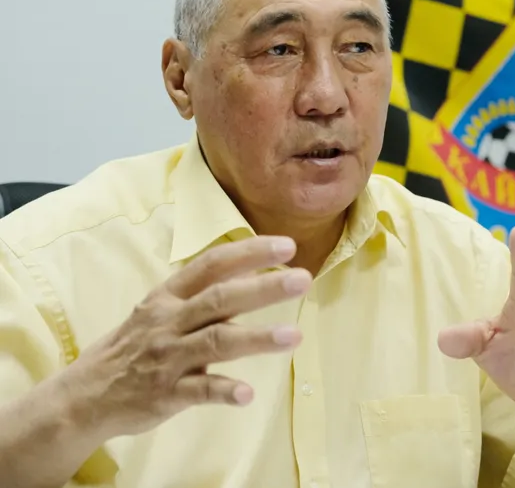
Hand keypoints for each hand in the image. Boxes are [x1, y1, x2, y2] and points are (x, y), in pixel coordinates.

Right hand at [56, 236, 310, 442]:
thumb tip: (252, 272)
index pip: (213, 265)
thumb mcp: (160, 310)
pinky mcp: (165, 394)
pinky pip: (199, 392)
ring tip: (295, 336)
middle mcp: (169, 321)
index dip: (249, 252)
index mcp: (169, 296)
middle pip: (220, 299)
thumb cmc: (134, 346)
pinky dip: (224, 391)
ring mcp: (167, 357)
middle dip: (263, 288)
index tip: (287, 246)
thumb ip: (203, 294)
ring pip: (216, 342)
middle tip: (303, 279)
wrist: (85, 395)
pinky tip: (248, 394)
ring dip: (257, 338)